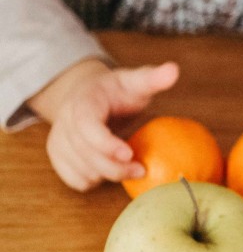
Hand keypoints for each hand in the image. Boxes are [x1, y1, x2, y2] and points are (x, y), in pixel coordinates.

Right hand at [28, 59, 178, 191]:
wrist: (89, 96)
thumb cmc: (117, 92)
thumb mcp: (134, 82)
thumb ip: (152, 78)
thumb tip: (174, 70)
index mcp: (83, 102)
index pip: (87, 125)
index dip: (106, 143)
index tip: (130, 154)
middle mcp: (65, 120)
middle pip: (85, 153)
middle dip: (115, 167)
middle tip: (141, 170)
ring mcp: (58, 139)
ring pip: (81, 170)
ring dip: (107, 175)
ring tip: (127, 167)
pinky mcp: (58, 157)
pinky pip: (75, 180)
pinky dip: (94, 181)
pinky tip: (108, 170)